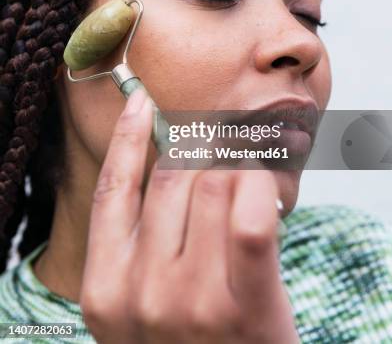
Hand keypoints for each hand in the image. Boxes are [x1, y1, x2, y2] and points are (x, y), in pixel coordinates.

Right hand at [79, 88, 299, 342]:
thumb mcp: (143, 309)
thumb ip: (144, 243)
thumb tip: (170, 156)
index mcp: (105, 291)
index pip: (114, 189)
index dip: (127, 137)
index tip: (142, 102)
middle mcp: (140, 294)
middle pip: (173, 177)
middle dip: (205, 145)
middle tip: (230, 132)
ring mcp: (192, 303)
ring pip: (215, 185)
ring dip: (240, 164)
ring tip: (256, 168)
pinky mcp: (246, 308)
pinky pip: (251, 214)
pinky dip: (262, 186)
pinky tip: (268, 181)